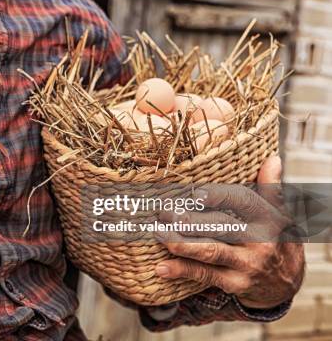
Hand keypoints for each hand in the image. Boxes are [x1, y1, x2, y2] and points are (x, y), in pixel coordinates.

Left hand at [155, 156, 304, 308]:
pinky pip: (205, 275)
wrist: (285, 282)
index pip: (243, 201)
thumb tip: (272, 159)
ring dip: (181, 242)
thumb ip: (270, 187)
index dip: (218, 196)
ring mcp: (247, 265)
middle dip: (189, 219)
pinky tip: (161, 267)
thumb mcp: (278, 212)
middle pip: (221, 226)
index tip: (193, 193)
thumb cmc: (274, 238)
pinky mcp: (235, 284)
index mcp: (269, 219)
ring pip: (210, 251)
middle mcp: (260, 242)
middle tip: (163, 212)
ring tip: (158, 233)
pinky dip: (182, 270)